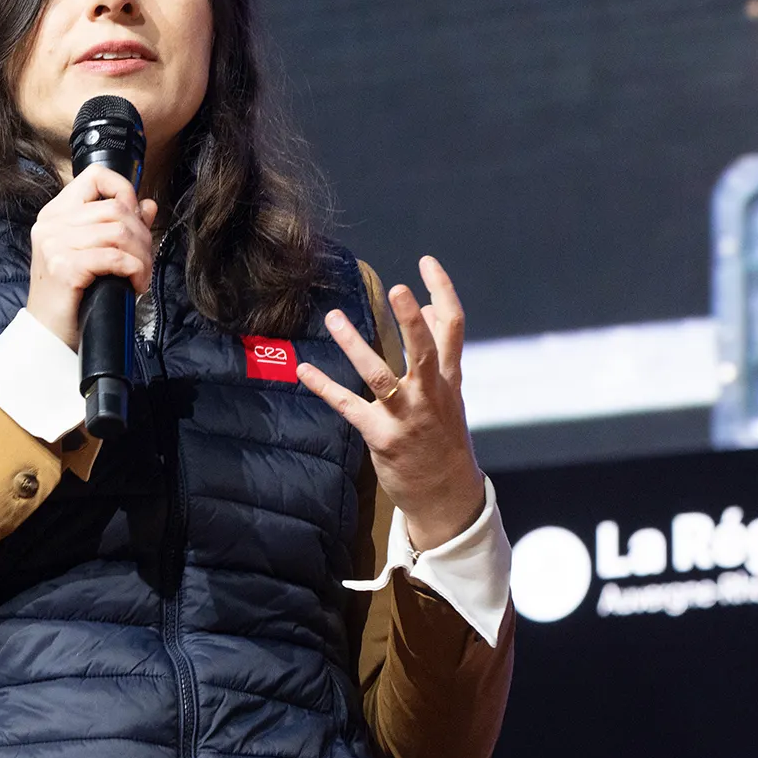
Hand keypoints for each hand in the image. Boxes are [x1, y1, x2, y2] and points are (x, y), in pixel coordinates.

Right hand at [25, 164, 157, 348]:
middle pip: (115, 208)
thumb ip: (120, 226)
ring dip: (141, 256)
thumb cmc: (72, 296)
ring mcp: (54, 244)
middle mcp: (51, 224)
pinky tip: (133, 284)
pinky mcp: (64, 267)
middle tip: (144, 260)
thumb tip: (148, 205)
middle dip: (142, 235)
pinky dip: (134, 270)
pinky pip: (114, 257)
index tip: (136, 215)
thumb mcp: (95, 254)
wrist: (50, 334)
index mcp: (56, 213)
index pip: (94, 176)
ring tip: (140, 274)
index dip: (123, 189)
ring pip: (119, 232)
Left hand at [299, 256, 484, 551]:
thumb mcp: (450, 394)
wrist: (447, 495)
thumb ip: (439, 353)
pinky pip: (350, 407)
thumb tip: (428, 309)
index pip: (453, 327)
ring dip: (355, 346)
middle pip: (425, 350)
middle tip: (397, 288)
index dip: (442, 292)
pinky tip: (305, 369)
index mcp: (449, 379)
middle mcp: (430, 394)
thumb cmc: (444, 438)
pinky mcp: (382, 436)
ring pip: (380, 375)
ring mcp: (407, 416)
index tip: (426, 262)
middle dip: (412, 321)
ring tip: (333, 319)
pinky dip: (325, 387)